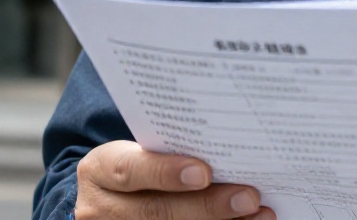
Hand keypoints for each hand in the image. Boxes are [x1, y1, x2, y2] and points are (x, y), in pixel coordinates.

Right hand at [75, 141, 271, 219]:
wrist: (106, 198)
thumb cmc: (133, 165)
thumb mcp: (134, 152)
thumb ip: (167, 150)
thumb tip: (228, 145)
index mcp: (99, 171)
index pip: (129, 171)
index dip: (165, 172)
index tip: (204, 172)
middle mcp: (100, 208)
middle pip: (155, 211)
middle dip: (206, 206)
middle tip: (248, 197)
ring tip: (258, 214)